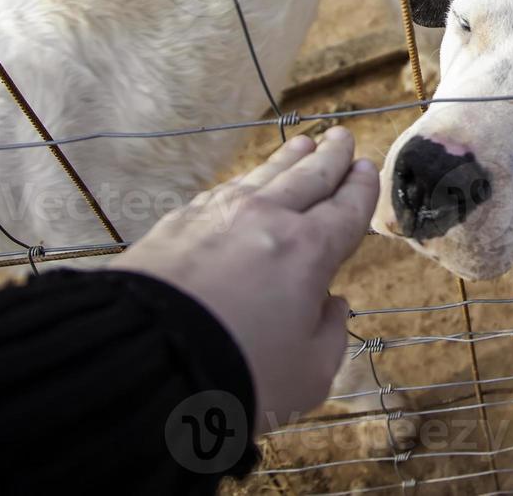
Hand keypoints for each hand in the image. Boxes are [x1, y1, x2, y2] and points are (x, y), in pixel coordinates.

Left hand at [120, 127, 378, 424]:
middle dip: (330, 157)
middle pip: (308, 177)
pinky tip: (246, 182)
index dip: (361, 187)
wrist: (144, 362)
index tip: (367, 167)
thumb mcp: (309, 375)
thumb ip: (330, 335)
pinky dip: (245, 182)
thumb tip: (332, 304)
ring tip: (302, 144)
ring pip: (264, 175)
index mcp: (309, 251)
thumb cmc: (239, 374)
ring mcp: (219, 214)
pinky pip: (222, 191)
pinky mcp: (177, 222)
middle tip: (342, 138)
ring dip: (288, 159)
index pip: (345, 209)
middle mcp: (268, 219)